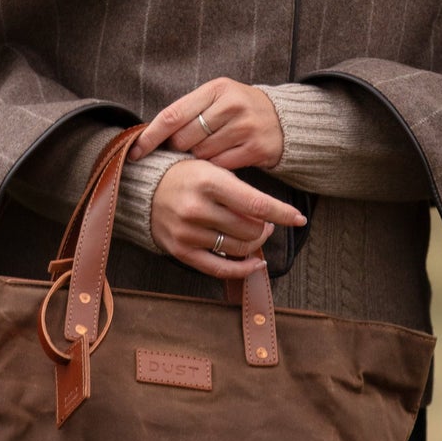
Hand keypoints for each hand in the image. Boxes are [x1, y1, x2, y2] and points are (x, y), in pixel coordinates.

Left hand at [129, 77, 283, 170]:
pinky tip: (222, 159)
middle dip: (179, 148)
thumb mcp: (216, 99)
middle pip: (184, 138)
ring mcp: (245, 127)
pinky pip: (220, 166)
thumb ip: (188, 112)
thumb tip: (149, 136)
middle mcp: (231, 105)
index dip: (150, 136)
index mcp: (215, 89)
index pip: (172, 114)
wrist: (284, 120)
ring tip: (210, 149)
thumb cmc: (239, 110)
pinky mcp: (256, 148)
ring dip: (198, 158)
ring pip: (201, 154)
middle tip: (186, 148)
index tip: (134, 152)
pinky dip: (216, 168)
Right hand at [149, 158, 305, 279]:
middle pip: (250, 230)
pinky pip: (219, 269)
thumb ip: (240, 192)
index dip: (282, 213)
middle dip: (265, 228)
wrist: (143, 189)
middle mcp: (196, 208)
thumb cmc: (186, 176)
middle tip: (265, 223)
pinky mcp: (180, 251)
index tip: (299, 218)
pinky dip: (242, 269)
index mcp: (208, 181)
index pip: (256, 203)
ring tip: (254, 235)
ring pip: (238, 249)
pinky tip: (254, 264)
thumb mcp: (212, 171)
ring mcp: (187, 232)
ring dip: (254, 245)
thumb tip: (270, 218)